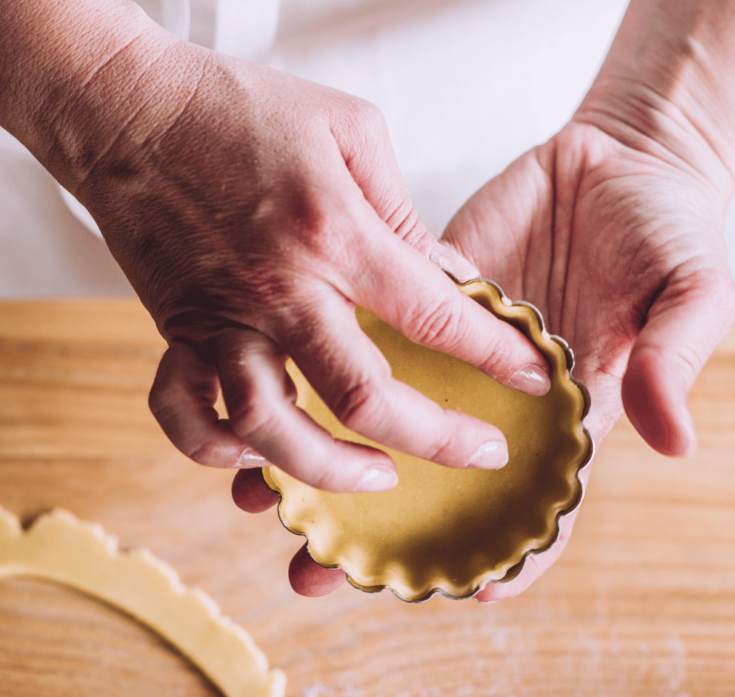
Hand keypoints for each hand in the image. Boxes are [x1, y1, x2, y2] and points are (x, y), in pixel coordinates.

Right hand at [71, 38, 550, 488]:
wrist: (129, 108)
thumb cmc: (240, 108)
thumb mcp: (349, 130)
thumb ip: (403, 212)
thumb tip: (447, 275)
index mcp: (334, 234)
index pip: (433, 314)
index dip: (493, 353)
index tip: (531, 378)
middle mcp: (281, 292)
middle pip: (365, 396)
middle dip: (437, 439)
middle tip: (479, 455)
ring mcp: (225, 321)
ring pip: (272, 428)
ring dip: (329, 470)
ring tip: (377, 477)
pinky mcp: (181, 331)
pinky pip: (186, 413)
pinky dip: (217, 448)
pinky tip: (257, 453)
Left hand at [258, 118, 734, 601]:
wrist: (618, 160)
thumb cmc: (666, 231)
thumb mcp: (688, 292)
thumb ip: (671, 360)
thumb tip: (676, 443)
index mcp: (560, 413)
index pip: (533, 502)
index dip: (507, 556)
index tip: (463, 594)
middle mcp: (492, 396)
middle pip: (430, 482)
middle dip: (374, 532)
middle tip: (316, 572)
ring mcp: (447, 352)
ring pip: (377, 421)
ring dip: (319, 461)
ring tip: (257, 496)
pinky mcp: (412, 296)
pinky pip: (361, 341)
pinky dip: (317, 372)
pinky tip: (260, 395)